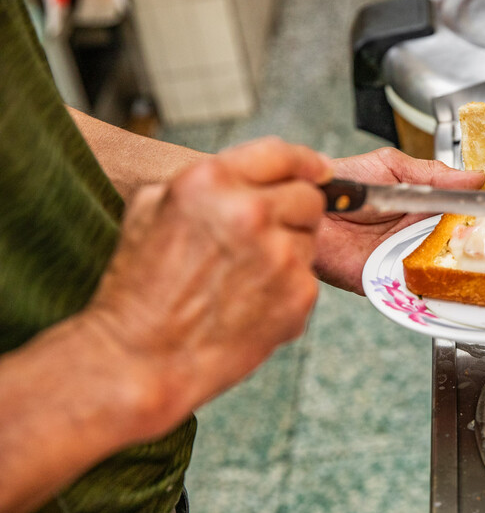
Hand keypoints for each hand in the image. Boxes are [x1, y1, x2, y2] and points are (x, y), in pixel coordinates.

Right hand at [86, 137, 332, 434]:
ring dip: (289, 251)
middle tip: (265, 239)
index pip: (283, 154)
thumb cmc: (139, 288)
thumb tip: (248, 175)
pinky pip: (308, 277)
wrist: (141, 358)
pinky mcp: (299, 293)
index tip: (318, 171)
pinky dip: (288, 288)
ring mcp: (280, 254)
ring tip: (244, 277)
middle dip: (294, 213)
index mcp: (211, 181)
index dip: (305, 163)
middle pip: (308, 198)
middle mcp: (251, 211)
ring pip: (310, 238)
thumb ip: (205, 182)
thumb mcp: (152, 209)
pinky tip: (251, 303)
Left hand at [315, 147, 484, 293]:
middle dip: (474, 243)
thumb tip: (475, 178)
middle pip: (458, 245)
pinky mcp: (387, 279)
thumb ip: (432, 174)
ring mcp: (405, 258)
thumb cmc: (345, 182)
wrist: (309, 206)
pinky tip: (442, 277)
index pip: (462, 214)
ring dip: (456, 264)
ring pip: (442, 268)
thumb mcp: (392, 166)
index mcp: (423, 206)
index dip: (481, 216)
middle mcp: (418, 234)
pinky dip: (429, 286)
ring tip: (470, 253)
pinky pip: (414, 287)